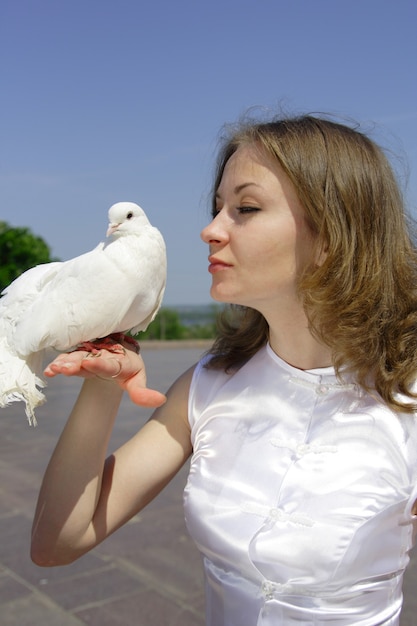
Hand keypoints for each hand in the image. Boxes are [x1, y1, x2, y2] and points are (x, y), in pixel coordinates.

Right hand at [44, 345, 165, 407]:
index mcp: (119, 361)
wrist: (119, 350)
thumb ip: (143, 392)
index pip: (109, 363)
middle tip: (65, 367)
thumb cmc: (128, 368)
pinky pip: (68, 359)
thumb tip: (161, 400)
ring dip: (65, 363)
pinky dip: (58, 364)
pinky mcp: (79, 356)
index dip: (99, 363)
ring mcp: (89, 354)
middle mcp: (102, 355)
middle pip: (88, 359)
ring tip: (54, 368)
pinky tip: (49, 371)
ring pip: (76, 357)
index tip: (89, 362)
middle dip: (76, 363)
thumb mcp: (137, 380)